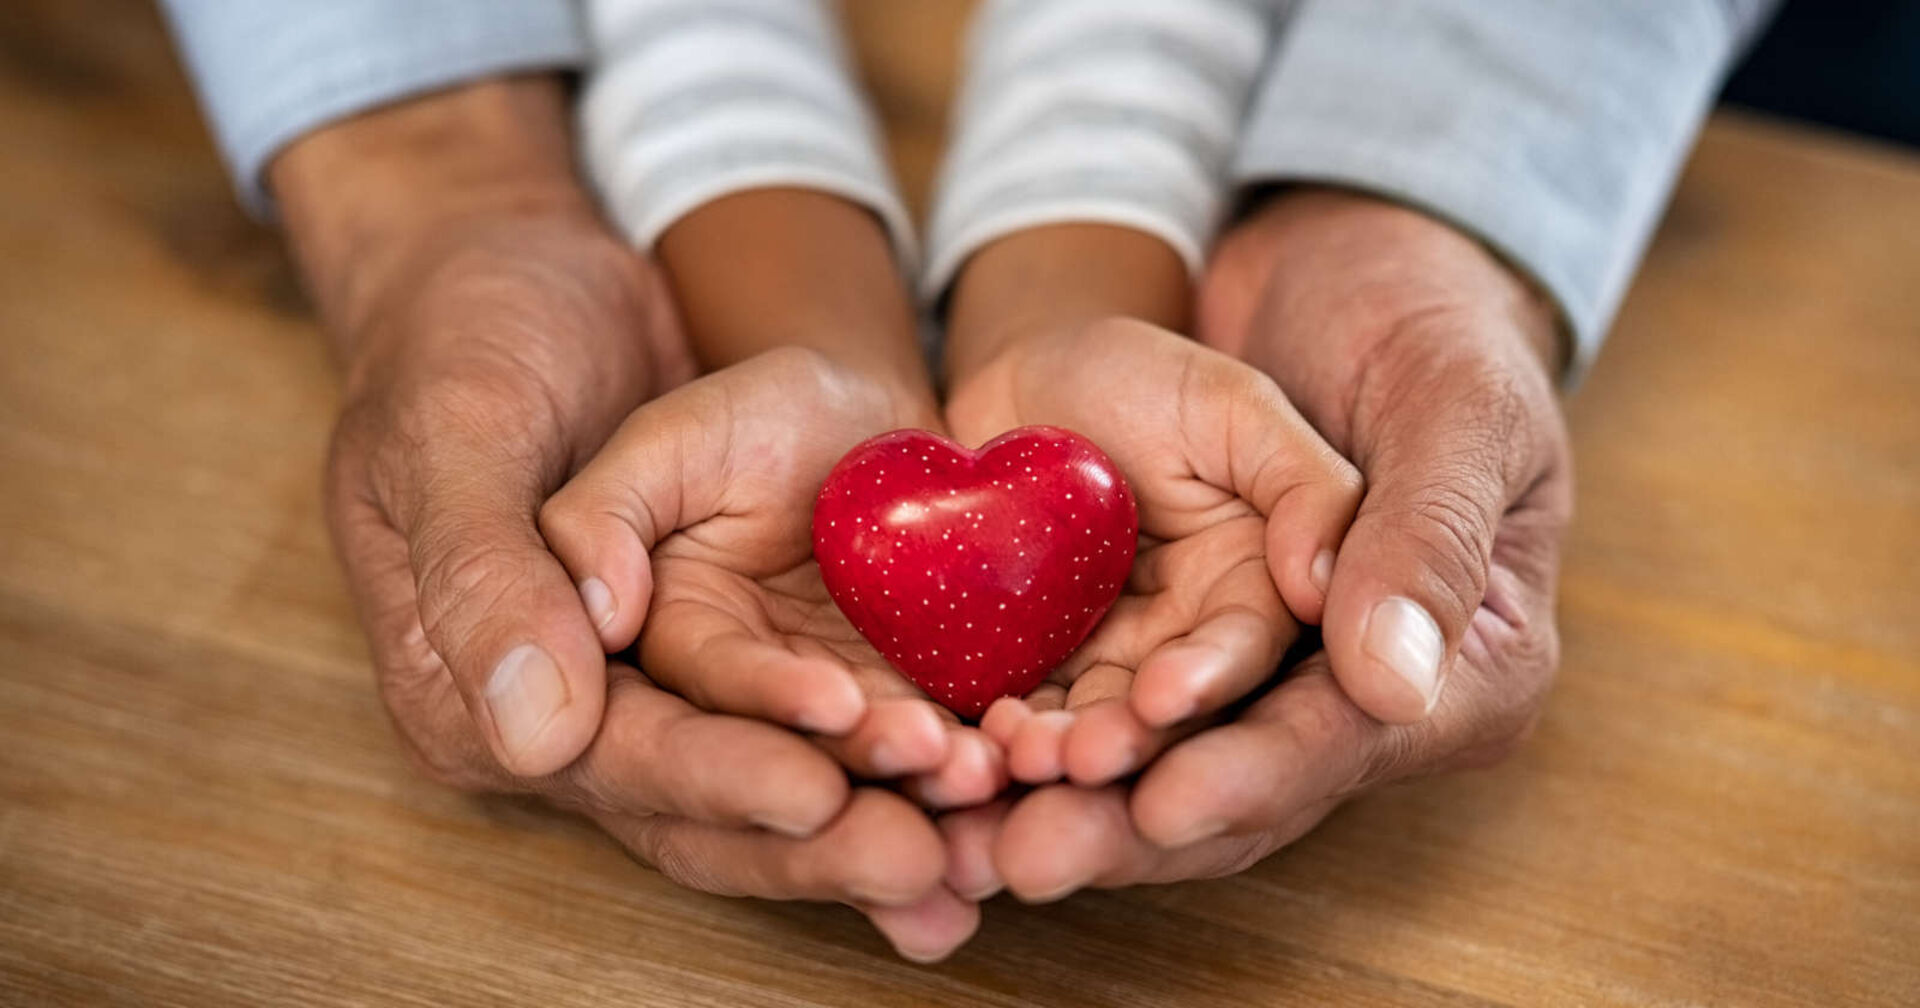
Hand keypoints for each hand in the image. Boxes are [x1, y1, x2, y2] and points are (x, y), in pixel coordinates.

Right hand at [283, 80, 962, 960]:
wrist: (552, 279)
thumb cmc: (482, 340)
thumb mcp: (466, 427)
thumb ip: (497, 569)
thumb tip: (539, 726)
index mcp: (488, 680)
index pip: (615, 755)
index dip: (718, 777)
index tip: (814, 790)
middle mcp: (592, 708)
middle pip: (712, 806)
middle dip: (824, 835)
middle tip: (928, 854)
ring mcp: (687, 685)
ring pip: (793, 776)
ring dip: (888, 808)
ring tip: (986, 823)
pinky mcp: (766, 649)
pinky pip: (848, 721)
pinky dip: (919, 756)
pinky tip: (1002, 783)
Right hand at [539, 347, 1010, 806]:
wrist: (869, 422)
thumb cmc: (758, 416)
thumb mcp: (672, 437)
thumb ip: (606, 514)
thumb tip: (600, 614)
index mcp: (651, 657)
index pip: (676, 723)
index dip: (736, 746)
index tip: (828, 714)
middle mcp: (725, 717)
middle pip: (760, 798)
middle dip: (834, 823)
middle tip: (912, 841)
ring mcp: (816, 730)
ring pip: (850, 799)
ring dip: (910, 811)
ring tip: (977, 785)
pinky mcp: (893, 724)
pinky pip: (921, 778)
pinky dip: (961, 794)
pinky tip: (1010, 790)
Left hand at [944, 318, 1361, 786]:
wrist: (1023, 382)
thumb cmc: (1140, 377)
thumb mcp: (1234, 408)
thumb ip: (1306, 488)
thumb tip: (1330, 590)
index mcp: (1256, 592)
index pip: (1249, 653)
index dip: (1210, 683)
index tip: (1162, 700)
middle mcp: (1190, 645)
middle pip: (1168, 717)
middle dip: (1126, 746)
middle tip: (1077, 761)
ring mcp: (1109, 665)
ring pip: (1091, 727)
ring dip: (1058, 757)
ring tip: (1018, 758)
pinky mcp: (1036, 670)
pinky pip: (1021, 712)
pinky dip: (997, 736)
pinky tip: (970, 742)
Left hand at [948, 188, 1571, 901]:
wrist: (1310, 272)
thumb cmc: (1414, 325)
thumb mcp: (1444, 403)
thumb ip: (1421, 533)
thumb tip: (1394, 681)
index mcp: (1462, 664)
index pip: (1345, 738)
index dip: (1248, 775)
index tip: (1160, 802)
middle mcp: (1346, 693)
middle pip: (1236, 780)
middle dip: (1129, 820)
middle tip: (1034, 852)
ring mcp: (1245, 673)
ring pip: (1152, 761)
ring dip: (1062, 795)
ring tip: (975, 816)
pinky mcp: (1159, 641)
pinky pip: (1089, 703)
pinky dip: (1024, 735)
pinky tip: (955, 757)